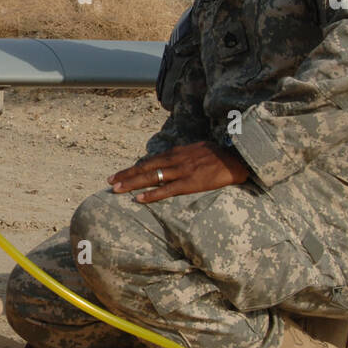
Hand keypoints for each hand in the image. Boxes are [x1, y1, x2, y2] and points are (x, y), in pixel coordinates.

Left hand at [107, 141, 249, 202]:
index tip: (119, 173)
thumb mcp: (199, 149)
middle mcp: (176, 160)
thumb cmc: (220, 156)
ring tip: (116, 189)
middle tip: (109, 181)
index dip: (134, 168)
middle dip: (126, 175)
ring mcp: (182, 171)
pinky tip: (139, 199)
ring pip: (151, 177)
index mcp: (177, 152)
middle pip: (145, 167)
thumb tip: (174, 159)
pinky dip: (151, 194)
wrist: (238, 160)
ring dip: (132, 183)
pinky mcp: (190, 183)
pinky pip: (167, 189)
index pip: (150, 160)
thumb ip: (184, 154)